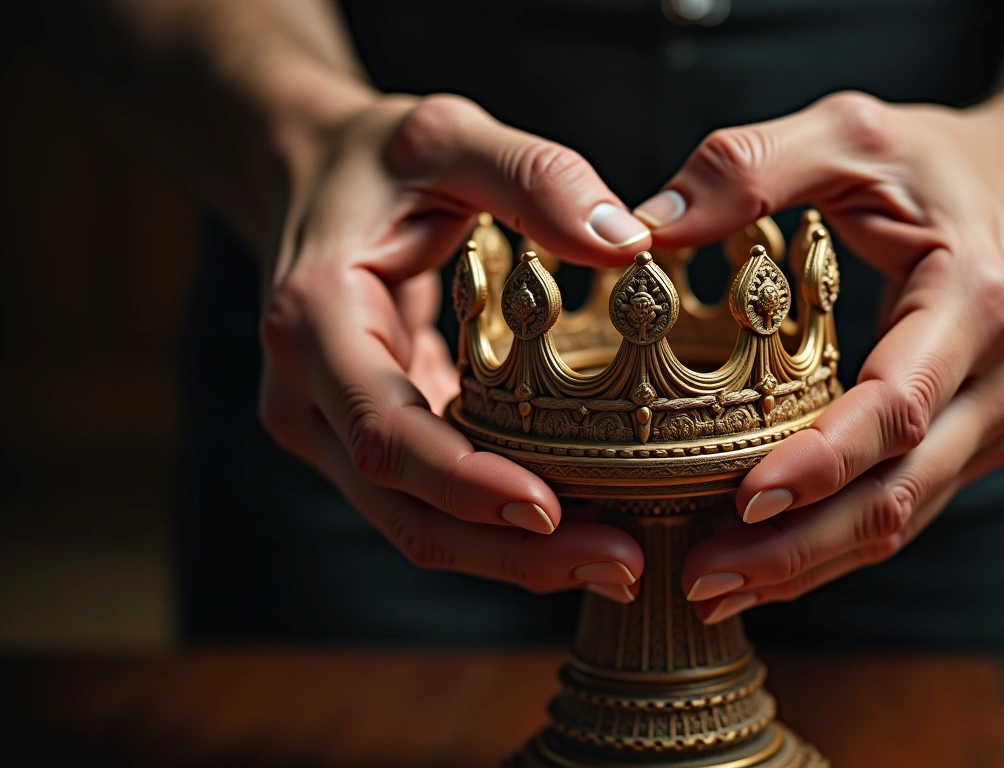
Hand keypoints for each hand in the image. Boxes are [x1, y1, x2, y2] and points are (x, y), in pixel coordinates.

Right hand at [258, 93, 653, 601]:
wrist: (305, 177)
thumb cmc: (372, 160)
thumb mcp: (446, 137)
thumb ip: (534, 178)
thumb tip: (628, 245)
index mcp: (313, 324)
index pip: (384, 433)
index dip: (464, 482)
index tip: (550, 511)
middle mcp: (308, 397)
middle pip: (404, 508)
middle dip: (510, 551)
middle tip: (620, 561)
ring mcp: (331, 430)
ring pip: (417, 524)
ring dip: (512, 556)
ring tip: (616, 559)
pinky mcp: (366, 441)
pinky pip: (430, 502)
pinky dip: (499, 524)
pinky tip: (579, 526)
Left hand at [633, 91, 1003, 622]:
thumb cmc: (945, 162)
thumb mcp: (854, 133)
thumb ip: (753, 167)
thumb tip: (646, 227)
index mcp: (973, 304)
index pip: (896, 408)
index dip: (821, 462)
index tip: (743, 500)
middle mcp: (997, 384)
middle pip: (897, 496)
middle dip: (798, 549)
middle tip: (701, 580)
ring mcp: (992, 427)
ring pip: (901, 522)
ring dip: (808, 565)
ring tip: (713, 589)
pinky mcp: (972, 446)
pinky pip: (903, 511)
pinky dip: (832, 545)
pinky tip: (764, 562)